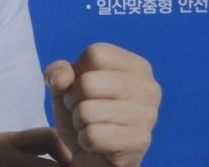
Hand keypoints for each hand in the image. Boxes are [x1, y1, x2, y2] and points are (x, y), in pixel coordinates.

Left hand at [46, 43, 159, 166]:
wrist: (98, 158)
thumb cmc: (87, 116)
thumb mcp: (68, 88)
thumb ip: (59, 73)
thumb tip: (61, 78)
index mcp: (137, 66)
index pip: (96, 53)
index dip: (78, 72)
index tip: (83, 88)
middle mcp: (148, 87)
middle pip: (88, 82)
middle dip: (73, 100)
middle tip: (83, 111)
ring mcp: (147, 115)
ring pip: (87, 111)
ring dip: (79, 123)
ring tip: (90, 126)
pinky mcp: (138, 141)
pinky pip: (92, 136)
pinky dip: (84, 141)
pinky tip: (96, 143)